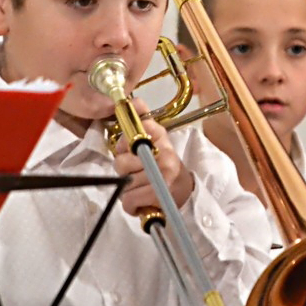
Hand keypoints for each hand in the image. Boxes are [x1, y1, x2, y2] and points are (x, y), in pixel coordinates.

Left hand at [113, 99, 193, 216]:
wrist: (183, 190)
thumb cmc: (162, 163)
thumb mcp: (154, 138)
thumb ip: (141, 120)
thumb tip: (133, 100)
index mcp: (160, 136)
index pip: (136, 130)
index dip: (123, 144)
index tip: (129, 150)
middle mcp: (164, 153)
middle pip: (122, 162)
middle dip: (123, 171)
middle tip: (136, 173)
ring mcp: (163, 174)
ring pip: (124, 183)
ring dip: (128, 190)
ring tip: (140, 188)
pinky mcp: (159, 194)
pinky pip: (129, 200)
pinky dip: (131, 205)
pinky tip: (141, 201)